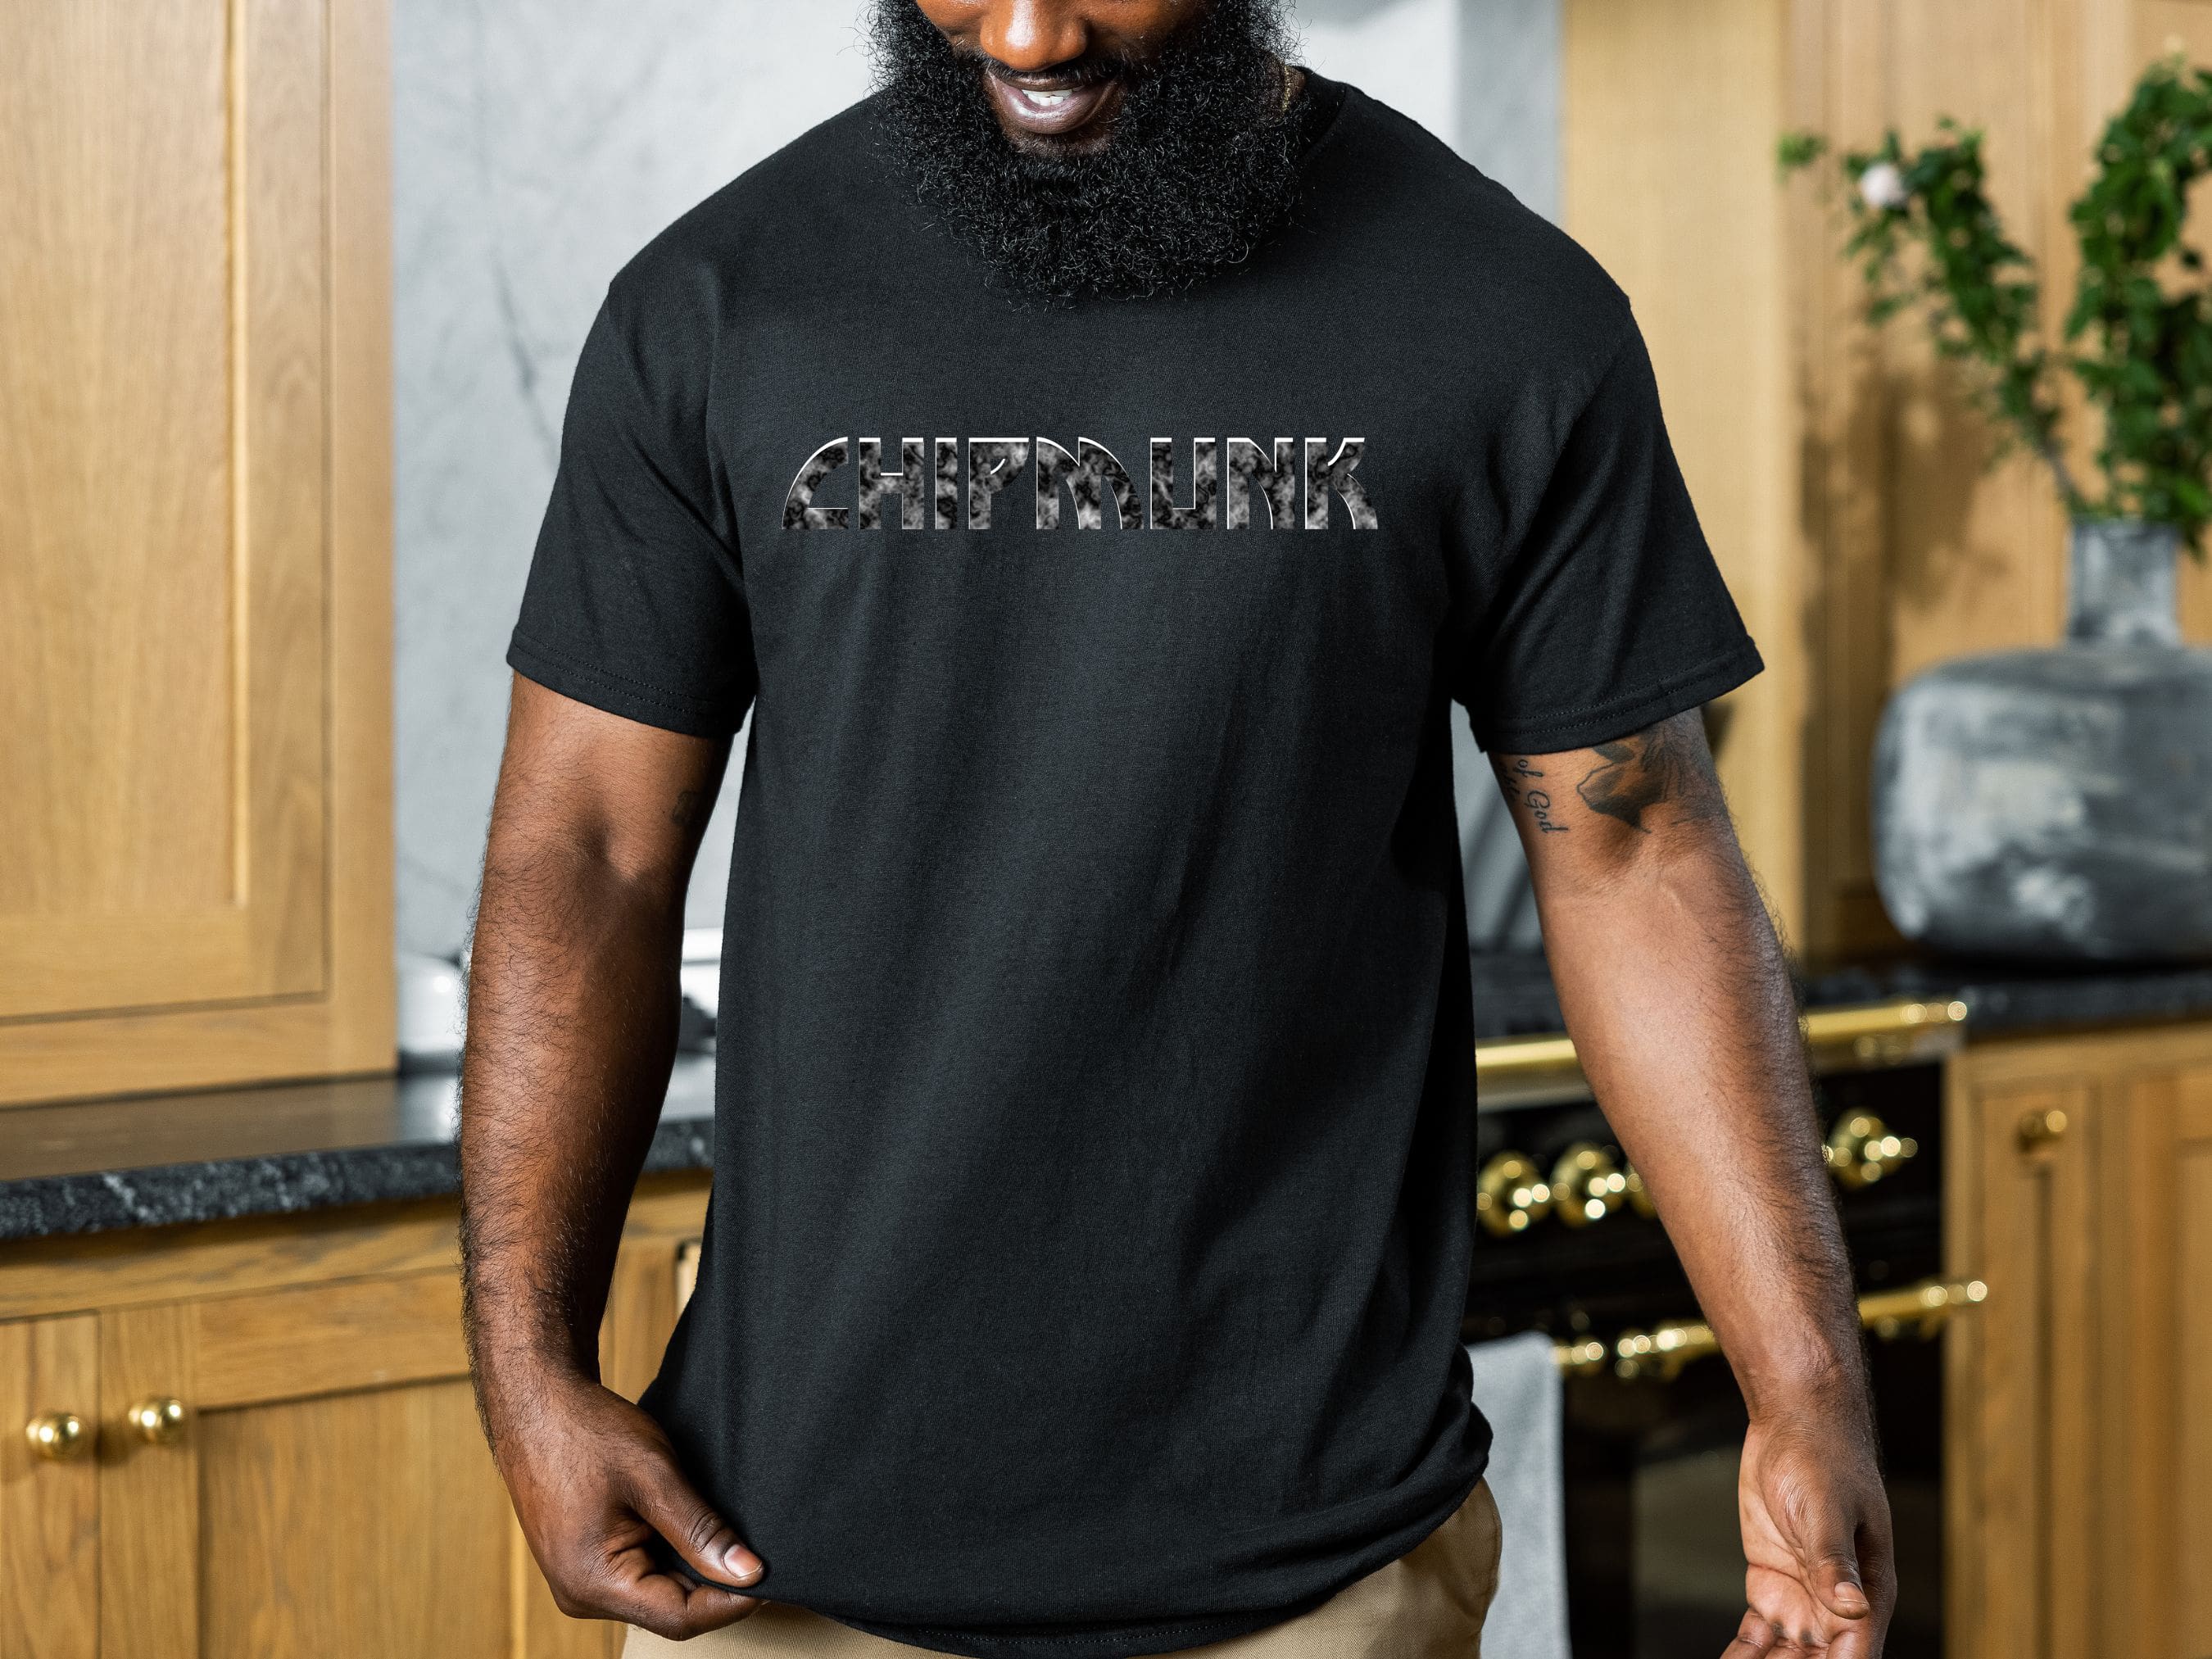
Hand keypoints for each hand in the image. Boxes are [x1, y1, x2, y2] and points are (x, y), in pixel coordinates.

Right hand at [491, 1366, 763, 1638]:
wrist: (536, 1403)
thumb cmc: (587, 1432)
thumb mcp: (654, 1476)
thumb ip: (701, 1530)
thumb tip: (748, 1573)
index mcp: (593, 1582)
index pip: (680, 1617)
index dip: (731, 1601)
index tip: (771, 1574)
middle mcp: (582, 1594)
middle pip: (669, 1609)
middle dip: (714, 1584)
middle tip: (756, 1547)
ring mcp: (579, 1581)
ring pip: (656, 1593)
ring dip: (692, 1568)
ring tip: (721, 1530)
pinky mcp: (582, 1563)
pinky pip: (637, 1574)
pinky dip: (668, 1555)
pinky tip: (687, 1526)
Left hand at [1724, 1412, 1893, 1655]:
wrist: (1793, 1422)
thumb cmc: (1824, 1457)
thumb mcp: (1825, 1509)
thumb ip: (1835, 1561)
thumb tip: (1852, 1608)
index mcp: (1867, 1592)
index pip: (1853, 1656)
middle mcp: (1836, 1604)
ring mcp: (1802, 1595)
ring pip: (1787, 1655)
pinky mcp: (1771, 1582)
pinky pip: (1758, 1634)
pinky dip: (1745, 1653)